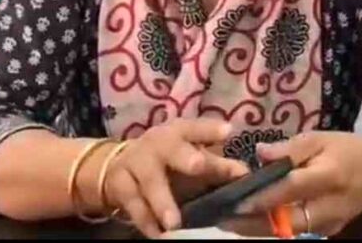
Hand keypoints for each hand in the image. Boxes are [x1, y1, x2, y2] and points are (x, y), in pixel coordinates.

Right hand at [103, 119, 248, 238]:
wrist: (115, 166)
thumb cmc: (165, 160)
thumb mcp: (189, 157)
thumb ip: (218, 166)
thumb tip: (245, 174)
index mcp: (178, 132)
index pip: (195, 128)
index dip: (209, 130)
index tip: (227, 132)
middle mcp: (157, 143)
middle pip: (170, 148)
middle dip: (184, 156)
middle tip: (198, 165)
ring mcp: (135, 162)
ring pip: (149, 181)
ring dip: (162, 201)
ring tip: (174, 222)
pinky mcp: (120, 184)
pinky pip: (133, 205)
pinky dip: (145, 221)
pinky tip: (158, 235)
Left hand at [226, 132, 361, 237]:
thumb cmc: (350, 150)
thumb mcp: (322, 138)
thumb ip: (291, 148)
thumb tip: (259, 153)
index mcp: (329, 175)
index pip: (291, 188)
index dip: (262, 196)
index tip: (234, 198)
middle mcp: (328, 205)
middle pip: (286, 221)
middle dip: (252, 223)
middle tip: (221, 217)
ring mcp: (328, 224)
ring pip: (288, 231)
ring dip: (257, 229)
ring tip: (228, 221)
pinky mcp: (326, 232)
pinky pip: (295, 232)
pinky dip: (272, 228)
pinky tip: (250, 221)